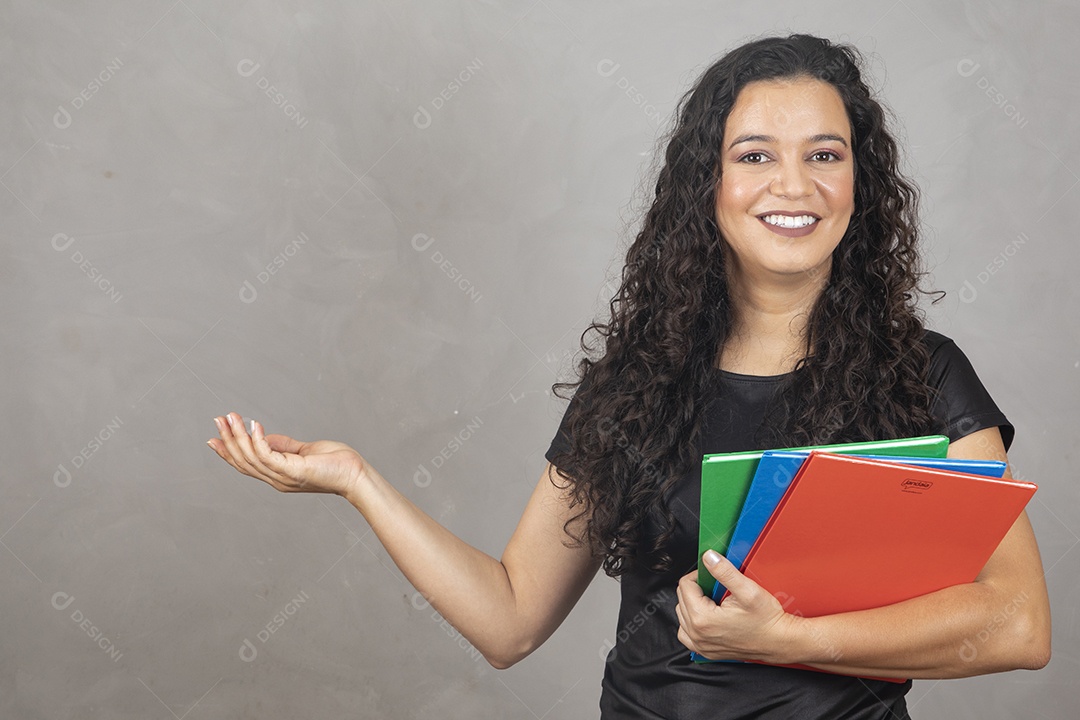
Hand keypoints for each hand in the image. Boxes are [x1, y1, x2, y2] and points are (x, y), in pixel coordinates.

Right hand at [207, 412, 368, 499]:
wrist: (355, 474)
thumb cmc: (334, 463)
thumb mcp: (303, 451)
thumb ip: (283, 445)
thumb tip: (262, 435)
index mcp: (277, 475)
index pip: (245, 465)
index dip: (228, 452)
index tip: (212, 438)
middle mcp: (276, 479)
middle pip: (243, 461)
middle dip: (228, 440)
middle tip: (218, 419)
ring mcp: (283, 477)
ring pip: (251, 458)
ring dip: (238, 437)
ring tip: (231, 418)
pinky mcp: (293, 472)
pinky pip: (268, 456)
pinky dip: (258, 441)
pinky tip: (254, 426)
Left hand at [675, 549, 801, 662]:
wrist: (779, 642)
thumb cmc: (767, 620)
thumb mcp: (747, 590)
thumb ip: (724, 571)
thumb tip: (708, 557)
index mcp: (702, 619)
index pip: (685, 585)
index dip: (699, 575)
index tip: (713, 576)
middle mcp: (697, 634)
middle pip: (681, 599)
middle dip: (697, 589)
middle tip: (717, 588)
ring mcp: (700, 645)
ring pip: (682, 615)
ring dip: (693, 604)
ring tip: (714, 602)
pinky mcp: (705, 651)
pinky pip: (686, 633)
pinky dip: (692, 622)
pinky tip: (707, 617)